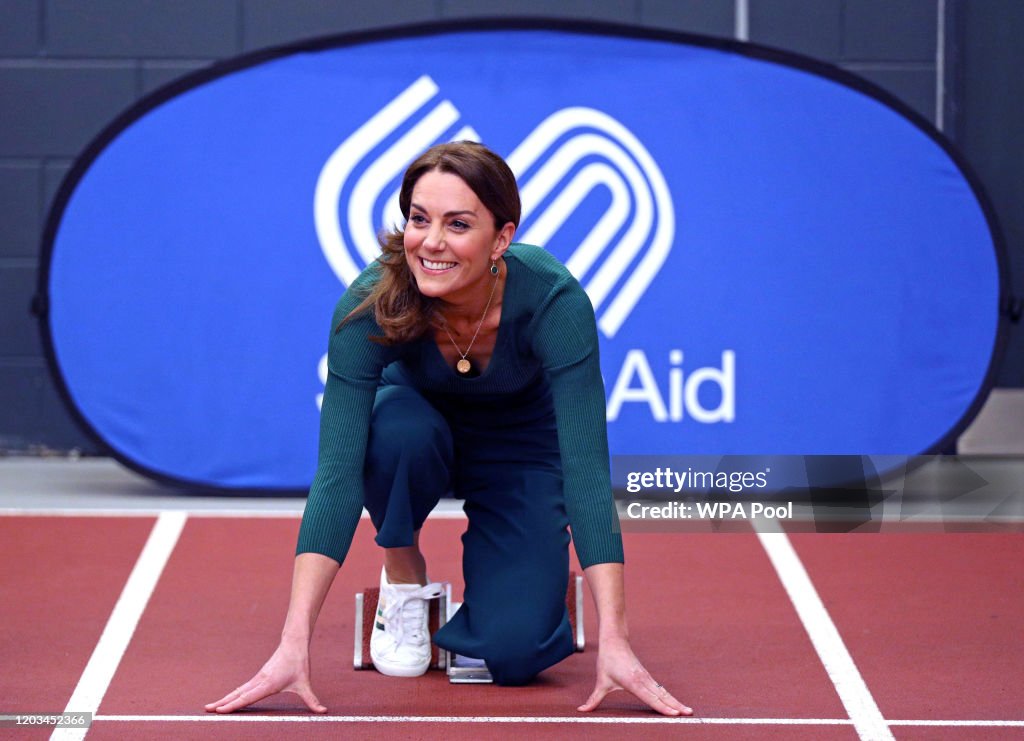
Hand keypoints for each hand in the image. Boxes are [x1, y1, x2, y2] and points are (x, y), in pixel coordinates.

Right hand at [205, 639, 326, 713]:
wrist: (294, 643)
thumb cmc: (299, 663)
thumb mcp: (305, 684)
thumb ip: (313, 700)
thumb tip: (323, 711)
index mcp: (268, 684)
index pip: (247, 697)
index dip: (234, 705)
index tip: (220, 711)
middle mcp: (259, 681)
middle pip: (237, 694)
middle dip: (222, 703)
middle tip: (207, 710)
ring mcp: (257, 678)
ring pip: (238, 690)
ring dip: (224, 699)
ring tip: (210, 707)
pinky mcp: (258, 677)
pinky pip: (242, 688)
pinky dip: (232, 694)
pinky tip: (226, 700)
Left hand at [577, 637, 691, 716]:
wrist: (615, 641)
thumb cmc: (608, 661)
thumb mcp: (600, 681)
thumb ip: (593, 699)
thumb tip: (581, 711)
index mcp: (633, 682)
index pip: (650, 697)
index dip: (662, 706)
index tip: (674, 714)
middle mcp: (643, 680)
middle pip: (662, 696)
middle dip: (675, 706)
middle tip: (688, 714)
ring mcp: (647, 678)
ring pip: (664, 692)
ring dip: (676, 701)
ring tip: (688, 711)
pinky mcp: (648, 677)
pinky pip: (661, 689)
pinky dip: (670, 697)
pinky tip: (677, 704)